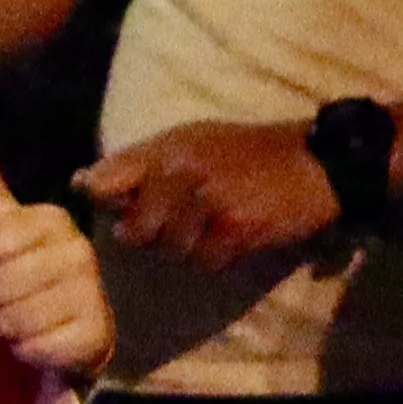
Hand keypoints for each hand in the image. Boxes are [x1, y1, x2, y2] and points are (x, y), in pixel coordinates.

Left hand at [0, 119, 113, 376]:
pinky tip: (44, 341)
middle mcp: (79, 252)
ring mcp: (92, 294)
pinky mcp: (95, 337)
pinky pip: (33, 348)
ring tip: (27, 319)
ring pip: (10, 319)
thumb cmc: (23, 271)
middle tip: (12, 296)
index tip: (1, 262)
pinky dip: (28, 351)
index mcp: (53, 221)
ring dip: (7, 327)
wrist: (68, 328)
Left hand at [79, 116, 340, 267]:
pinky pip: (204, 262)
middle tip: (185, 219)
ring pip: (169, 250)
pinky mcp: (234, 229)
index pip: (105, 182)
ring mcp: (207, 201)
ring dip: (190, 246)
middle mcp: (180, 171)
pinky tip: (237, 234)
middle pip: (134, 231)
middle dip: (153, 235)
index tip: (115, 207)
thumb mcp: (192, 141)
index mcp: (166, 147)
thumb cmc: (249, 153)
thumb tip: (81, 183)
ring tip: (217, 222)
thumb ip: (138, 163)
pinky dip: (218, 257)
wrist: (321, 162)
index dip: (103, 202)